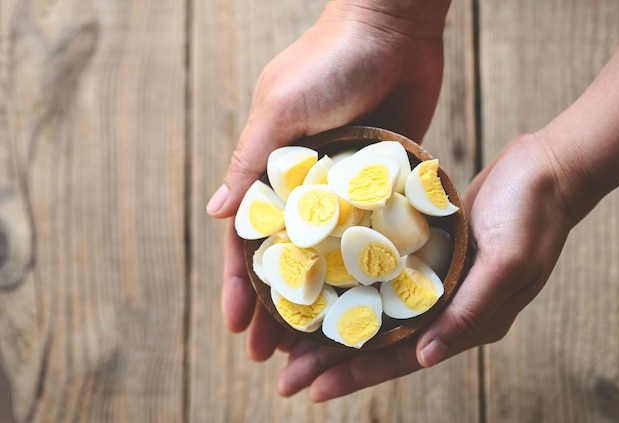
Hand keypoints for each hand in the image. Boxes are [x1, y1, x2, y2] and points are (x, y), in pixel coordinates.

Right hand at [207, 0, 450, 358]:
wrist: (393, 29)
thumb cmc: (330, 62)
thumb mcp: (281, 108)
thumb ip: (249, 162)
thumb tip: (215, 214)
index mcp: (272, 170)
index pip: (249, 240)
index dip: (240, 284)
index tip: (237, 326)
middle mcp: (305, 186)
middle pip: (288, 258)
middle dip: (278, 304)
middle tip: (275, 353)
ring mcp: (344, 188)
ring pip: (329, 255)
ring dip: (321, 296)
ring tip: (317, 341)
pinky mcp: (382, 183)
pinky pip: (372, 232)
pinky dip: (366, 265)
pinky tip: (368, 299)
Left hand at [276, 133, 573, 400]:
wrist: (546, 170)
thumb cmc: (533, 216)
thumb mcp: (507, 264)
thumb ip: (469, 313)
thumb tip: (425, 358)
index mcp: (467, 322)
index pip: (401, 358)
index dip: (355, 374)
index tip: (311, 389)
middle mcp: (446, 309)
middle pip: (379, 342)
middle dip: (332, 360)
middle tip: (286, 374)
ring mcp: (434, 282)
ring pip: (375, 312)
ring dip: (336, 326)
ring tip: (293, 340)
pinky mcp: (427, 254)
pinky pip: (382, 278)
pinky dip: (352, 287)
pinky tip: (325, 287)